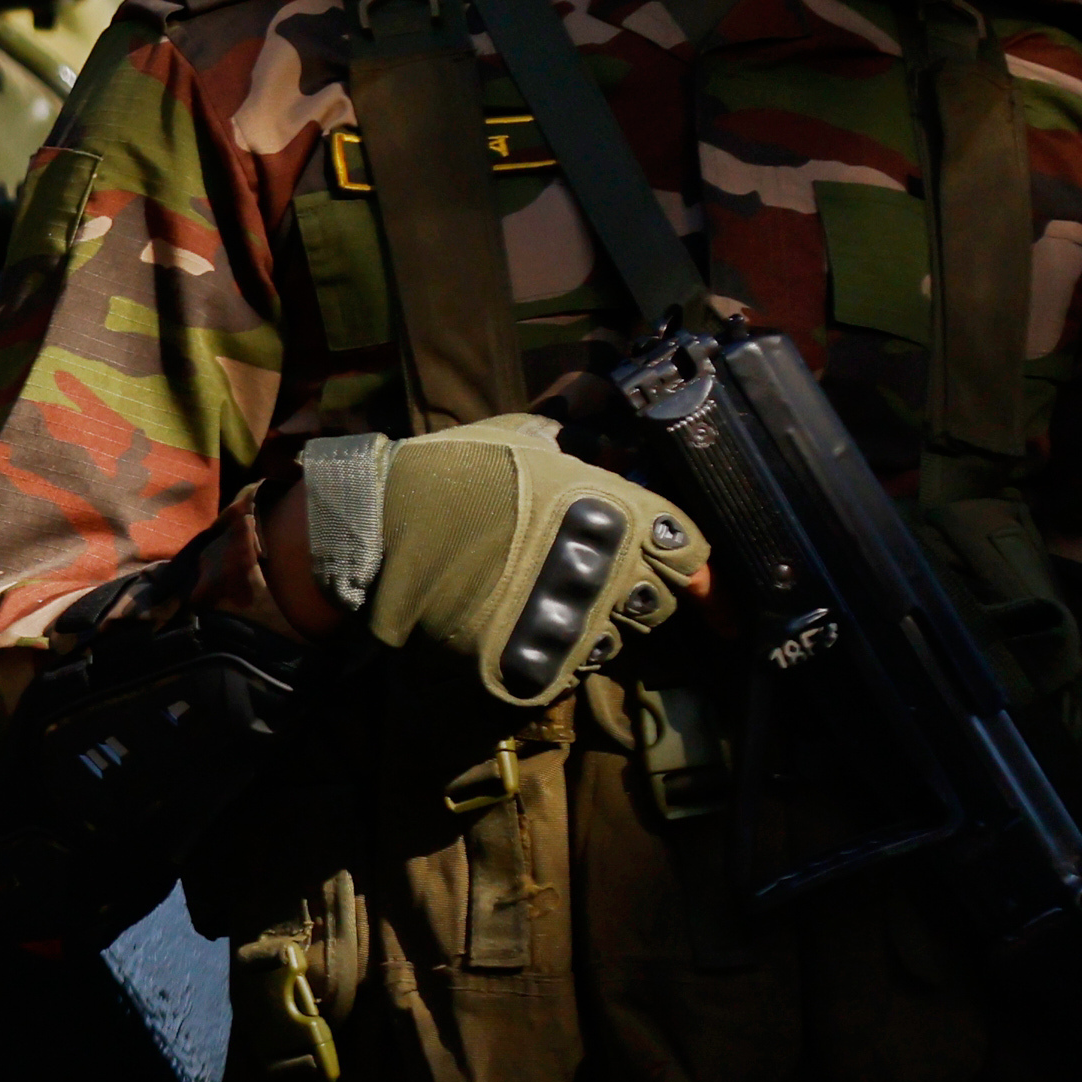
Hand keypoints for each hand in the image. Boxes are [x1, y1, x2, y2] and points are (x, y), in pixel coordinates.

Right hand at [296, 417, 701, 705]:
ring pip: (618, 638)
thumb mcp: (521, 435)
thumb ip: (576, 432)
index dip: (698, 570)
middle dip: (640, 591)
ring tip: (557, 602)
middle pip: (662, 601)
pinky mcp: (540, 665)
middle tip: (602, 578)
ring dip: (600, 622)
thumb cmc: (454, 474)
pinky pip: (574, 667)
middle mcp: (609, 570)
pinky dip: (560, 652)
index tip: (700, 584)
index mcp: (616, 509)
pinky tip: (529, 627)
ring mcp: (574, 622)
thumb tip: (607, 414)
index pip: (692, 553)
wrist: (381, 533)